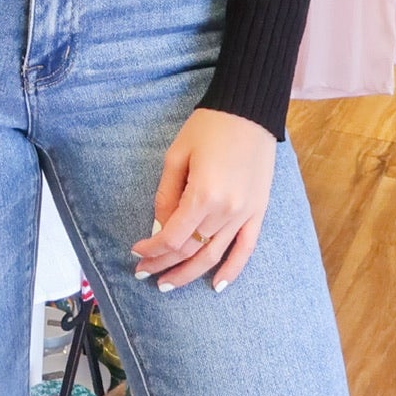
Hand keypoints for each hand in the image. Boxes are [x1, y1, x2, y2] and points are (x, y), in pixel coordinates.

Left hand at [131, 110, 275, 292]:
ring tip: (168, 284)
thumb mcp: (176, 155)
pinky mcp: (259, 212)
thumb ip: (166, 195)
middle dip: (164, 264)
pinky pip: (246, 249)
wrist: (249, 110)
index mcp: (203, 194)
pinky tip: (215, 285)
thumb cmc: (208, 126)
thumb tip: (160, 226)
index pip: (172, 237)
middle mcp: (226, 210)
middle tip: (144, 274)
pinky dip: (232, 270)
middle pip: (190, 249)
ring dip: (189, 273)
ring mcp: (245, 214)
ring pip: (213, 255)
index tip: (137, 253)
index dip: (152, 250)